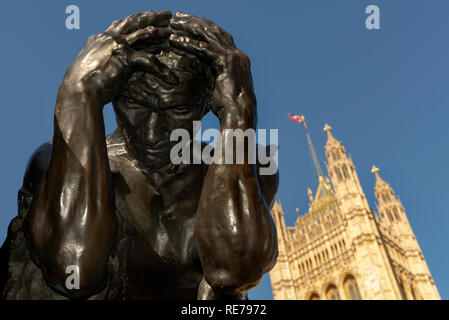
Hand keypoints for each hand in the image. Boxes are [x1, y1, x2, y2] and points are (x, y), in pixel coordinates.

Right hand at [63, 10, 176, 105]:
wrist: (78, 92)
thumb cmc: (80, 87)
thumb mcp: (89, 69)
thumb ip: (99, 62)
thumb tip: (102, 69)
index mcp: (99, 39)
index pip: (121, 25)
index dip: (136, 20)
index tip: (148, 16)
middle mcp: (108, 37)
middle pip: (134, 22)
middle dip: (152, 17)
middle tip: (167, 14)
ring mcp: (117, 45)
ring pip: (144, 34)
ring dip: (161, 32)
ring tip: (173, 32)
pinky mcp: (125, 57)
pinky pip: (149, 60)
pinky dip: (161, 69)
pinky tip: (171, 77)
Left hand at [169, 12, 255, 127]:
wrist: (239, 117)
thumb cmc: (228, 109)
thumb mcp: (217, 87)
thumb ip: (210, 75)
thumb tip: (196, 74)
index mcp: (237, 59)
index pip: (218, 36)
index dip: (201, 28)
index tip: (186, 24)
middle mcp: (237, 54)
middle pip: (214, 30)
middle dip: (194, 22)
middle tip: (177, 17)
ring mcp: (234, 57)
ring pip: (209, 35)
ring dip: (189, 27)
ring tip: (173, 24)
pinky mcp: (226, 63)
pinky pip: (204, 49)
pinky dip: (189, 43)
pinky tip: (175, 40)